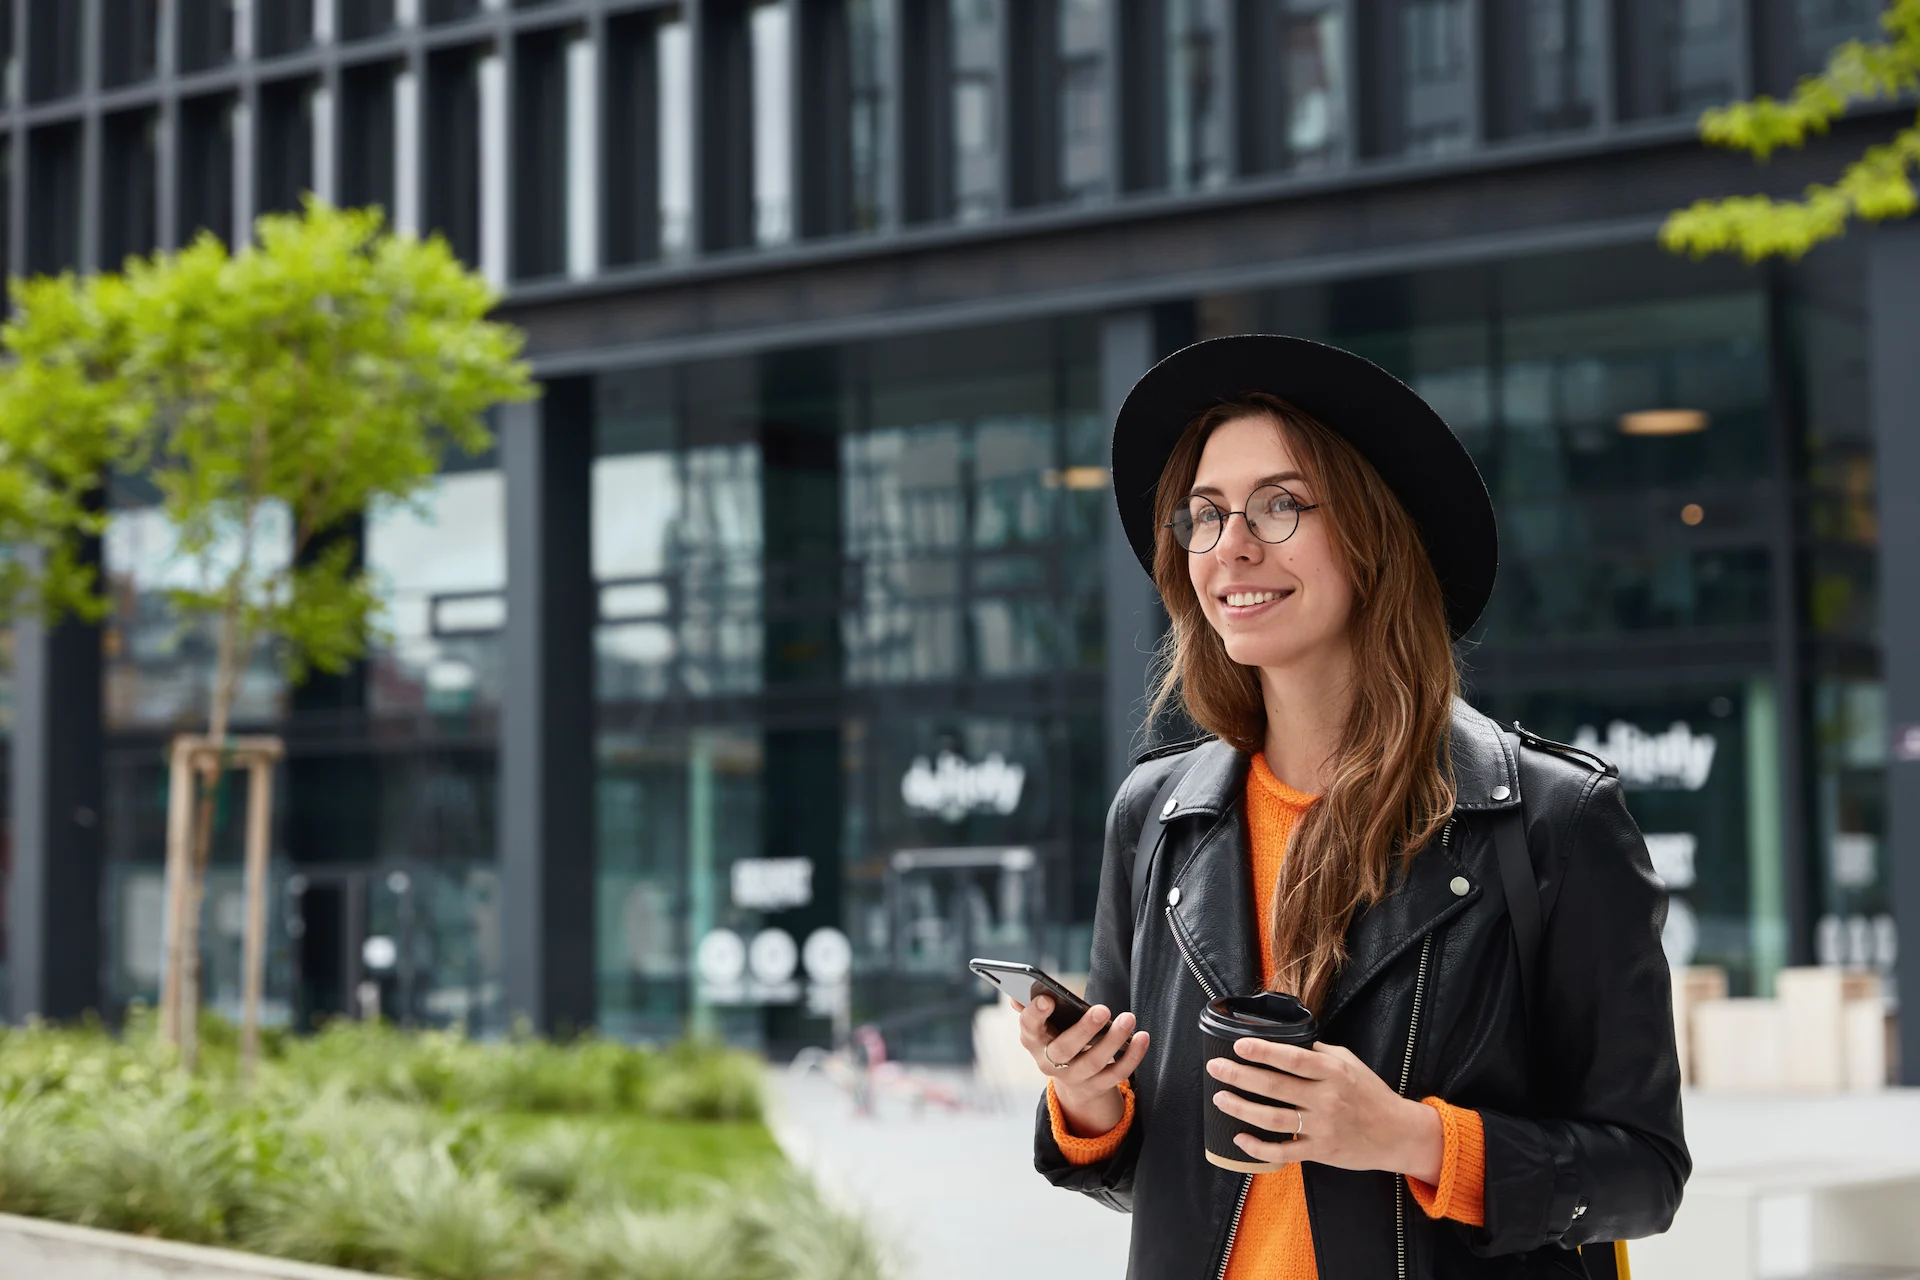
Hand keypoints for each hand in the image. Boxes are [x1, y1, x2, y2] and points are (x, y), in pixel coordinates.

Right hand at [1013, 994, 1149, 1137]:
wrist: (1072, 1081)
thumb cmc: (1057, 1038)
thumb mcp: (1043, 1026)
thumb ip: (1032, 1009)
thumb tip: (1015, 995)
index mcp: (1033, 1040)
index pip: (1030, 1028)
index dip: (1036, 1015)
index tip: (1048, 999)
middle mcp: (1049, 1063)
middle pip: (1064, 1049)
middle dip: (1083, 1029)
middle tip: (1103, 1009)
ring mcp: (1074, 1078)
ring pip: (1094, 1062)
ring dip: (1113, 1040)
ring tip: (1128, 1018)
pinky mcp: (1097, 1087)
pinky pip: (1117, 1074)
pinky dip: (1132, 1056)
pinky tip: (1142, 1037)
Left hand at [1206, 1040, 1442, 1181]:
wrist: (1398, 1134)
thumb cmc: (1371, 1094)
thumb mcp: (1350, 1063)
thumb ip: (1319, 1053)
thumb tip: (1287, 1044)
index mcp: (1333, 1071)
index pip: (1292, 1058)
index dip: (1263, 1051)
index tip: (1238, 1044)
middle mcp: (1326, 1098)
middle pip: (1275, 1085)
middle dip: (1240, 1075)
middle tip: (1215, 1067)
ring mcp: (1323, 1126)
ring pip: (1274, 1118)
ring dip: (1242, 1108)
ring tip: (1220, 1098)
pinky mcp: (1321, 1151)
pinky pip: (1284, 1151)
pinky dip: (1259, 1147)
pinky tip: (1239, 1137)